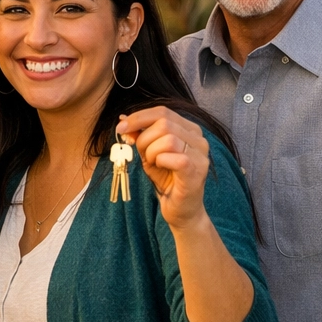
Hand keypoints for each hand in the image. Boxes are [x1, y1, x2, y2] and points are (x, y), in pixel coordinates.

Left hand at [117, 108, 210, 229]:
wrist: (180, 210)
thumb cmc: (166, 179)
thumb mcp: (148, 153)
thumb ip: (139, 136)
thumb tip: (123, 120)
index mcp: (189, 129)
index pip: (162, 111)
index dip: (139, 117)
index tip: (121, 128)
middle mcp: (199, 138)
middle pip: (163, 123)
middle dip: (144, 139)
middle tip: (143, 155)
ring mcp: (200, 154)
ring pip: (168, 139)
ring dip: (152, 152)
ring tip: (154, 164)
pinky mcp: (197, 170)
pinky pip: (175, 157)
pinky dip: (160, 161)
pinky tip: (161, 168)